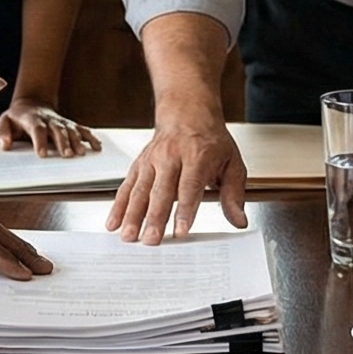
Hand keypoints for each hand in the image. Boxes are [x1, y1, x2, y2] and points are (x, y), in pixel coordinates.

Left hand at [0, 99, 97, 157]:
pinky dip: (91, 138)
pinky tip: (97, 147)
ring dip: (77, 141)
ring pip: (71, 130)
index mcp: (32, 119)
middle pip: (57, 130)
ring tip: (80, 153)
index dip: (40, 141)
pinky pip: (82, 130)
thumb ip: (2, 133)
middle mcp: (49, 119)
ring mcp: (61, 121)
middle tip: (67, 155)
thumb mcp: (3, 122)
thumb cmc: (16, 119)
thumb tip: (5, 145)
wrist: (32, 103)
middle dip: (63, 142)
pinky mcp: (70, 125)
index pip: (37, 129)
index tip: (42, 154)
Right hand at [104, 109, 246, 242]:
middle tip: (151, 240)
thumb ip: (234, 194)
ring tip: (129, 236)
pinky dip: (118, 205)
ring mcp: (152, 160)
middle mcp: (171, 157)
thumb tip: (239, 220)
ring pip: (140, 190)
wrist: (187, 113)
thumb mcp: (232, 163)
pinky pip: (126, 186)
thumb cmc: (211, 141)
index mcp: (197, 156)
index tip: (180, 231)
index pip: (189, 187)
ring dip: (133, 215)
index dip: (184, 210)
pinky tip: (113, 223)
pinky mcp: (139, 164)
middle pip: (161, 191)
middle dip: (154, 218)